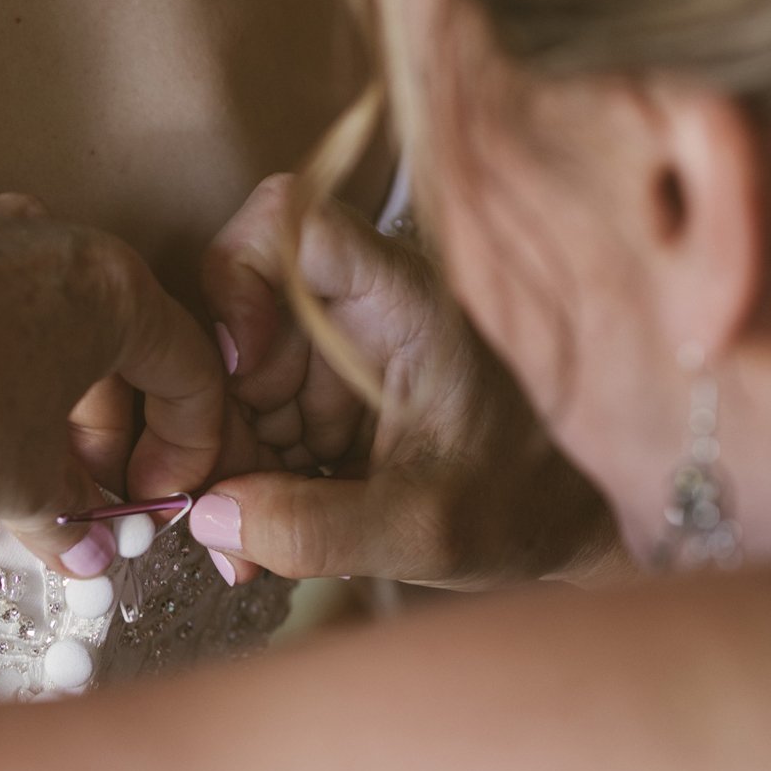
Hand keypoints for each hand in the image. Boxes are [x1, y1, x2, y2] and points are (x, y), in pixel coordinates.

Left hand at [0, 189, 226, 573]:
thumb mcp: (22, 487)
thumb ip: (67, 515)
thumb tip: (81, 548)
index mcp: (109, 288)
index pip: (184, 365)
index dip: (184, 444)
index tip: (151, 495)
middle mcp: (41, 232)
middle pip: (100, 333)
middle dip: (97, 422)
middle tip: (76, 489)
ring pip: (16, 304)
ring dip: (23, 377)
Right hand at [192, 173, 628, 587]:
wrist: (563, 525)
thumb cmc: (522, 506)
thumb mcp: (423, 532)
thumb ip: (315, 529)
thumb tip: (207, 519)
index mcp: (401, 303)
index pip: (291, 224)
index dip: (239, 280)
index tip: (241, 371)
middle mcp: (357, 311)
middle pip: (235, 324)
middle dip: (215, 420)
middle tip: (218, 511)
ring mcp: (331, 356)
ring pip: (228, 384)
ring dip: (223, 465)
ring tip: (249, 546)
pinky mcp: (318, 401)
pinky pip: (248, 426)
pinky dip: (242, 484)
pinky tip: (263, 538)